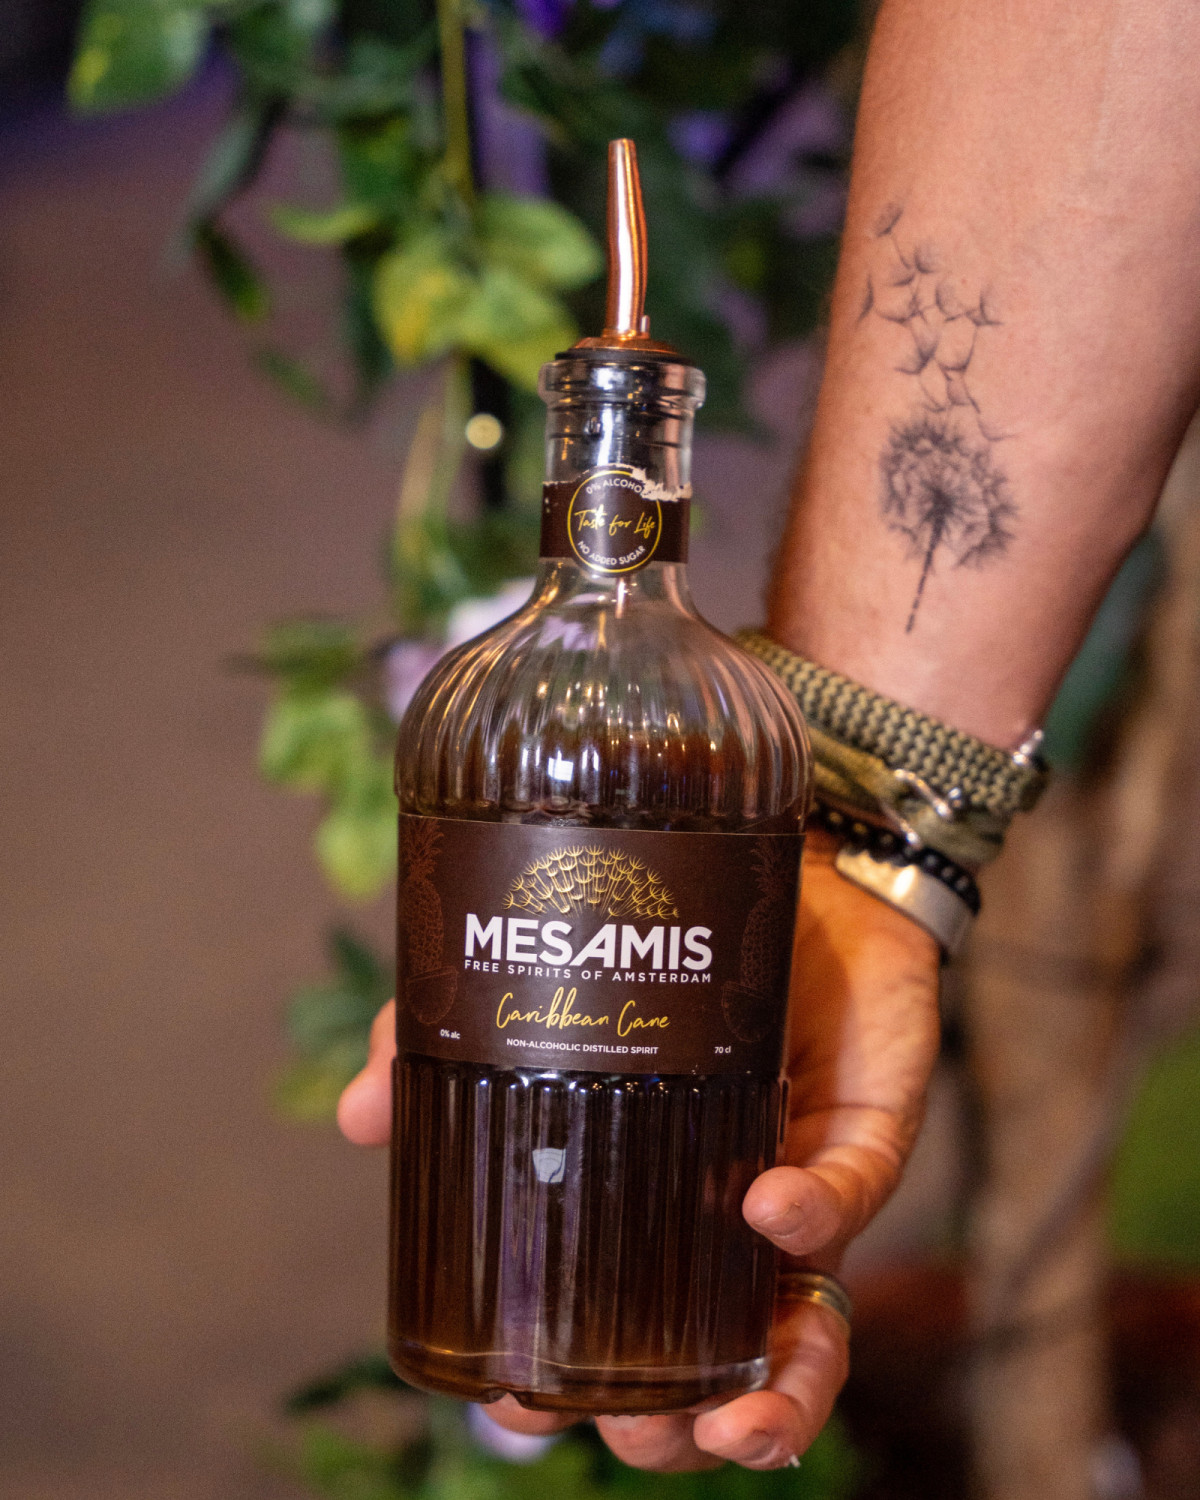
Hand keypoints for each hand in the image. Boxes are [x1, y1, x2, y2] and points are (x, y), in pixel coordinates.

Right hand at [338, 828, 939, 1470]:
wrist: (793, 866)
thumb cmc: (670, 942)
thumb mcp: (550, 986)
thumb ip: (452, 1038)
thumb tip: (355, 1117)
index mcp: (652, 1195)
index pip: (624, 1327)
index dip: (583, 1388)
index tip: (517, 1401)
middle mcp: (732, 1213)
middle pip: (716, 1360)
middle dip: (679, 1425)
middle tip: (625, 1431)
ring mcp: (808, 1178)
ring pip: (812, 1326)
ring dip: (782, 1395)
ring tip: (729, 1422)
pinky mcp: (870, 1125)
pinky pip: (858, 1190)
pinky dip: (819, 1215)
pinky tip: (766, 1210)